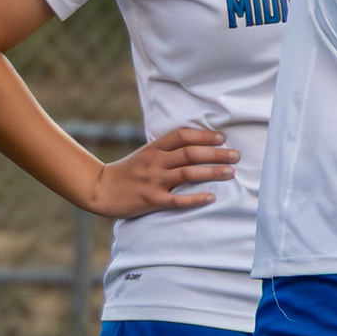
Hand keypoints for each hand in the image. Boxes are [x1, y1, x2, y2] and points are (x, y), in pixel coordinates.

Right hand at [87, 123, 237, 220]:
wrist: (101, 189)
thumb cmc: (126, 172)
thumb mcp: (144, 155)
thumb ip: (164, 151)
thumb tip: (194, 146)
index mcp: (153, 149)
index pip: (182, 136)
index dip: (204, 136)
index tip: (222, 138)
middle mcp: (155, 162)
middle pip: (190, 154)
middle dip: (216, 154)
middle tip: (235, 155)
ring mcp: (154, 181)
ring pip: (188, 173)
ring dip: (212, 172)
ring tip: (230, 172)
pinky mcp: (152, 200)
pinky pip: (178, 199)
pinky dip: (196, 198)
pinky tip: (211, 197)